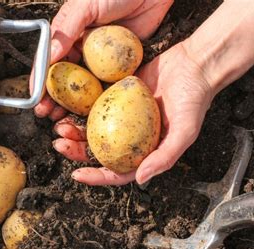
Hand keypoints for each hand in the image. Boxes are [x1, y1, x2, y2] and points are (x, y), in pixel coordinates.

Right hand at [33, 0, 173, 119]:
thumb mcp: (86, 5)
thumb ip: (66, 30)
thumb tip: (49, 56)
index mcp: (68, 36)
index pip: (49, 62)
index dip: (40, 82)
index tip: (35, 99)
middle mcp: (81, 50)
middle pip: (63, 80)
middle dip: (53, 99)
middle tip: (46, 115)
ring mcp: (100, 62)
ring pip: (82, 88)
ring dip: (71, 106)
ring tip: (62, 119)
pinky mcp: (119, 68)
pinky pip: (105, 88)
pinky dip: (96, 103)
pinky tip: (89, 115)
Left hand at [54, 42, 213, 184]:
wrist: (194, 64)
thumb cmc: (195, 99)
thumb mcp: (185, 131)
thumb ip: (165, 157)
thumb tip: (141, 179)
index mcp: (145, 152)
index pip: (117, 172)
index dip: (96, 177)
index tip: (76, 174)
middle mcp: (131, 138)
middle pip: (99, 152)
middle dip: (77, 152)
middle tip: (59, 144)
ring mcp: (122, 118)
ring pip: (93, 130)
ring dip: (74, 131)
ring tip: (59, 127)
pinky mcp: (117, 98)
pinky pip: (94, 106)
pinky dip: (80, 109)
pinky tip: (67, 107)